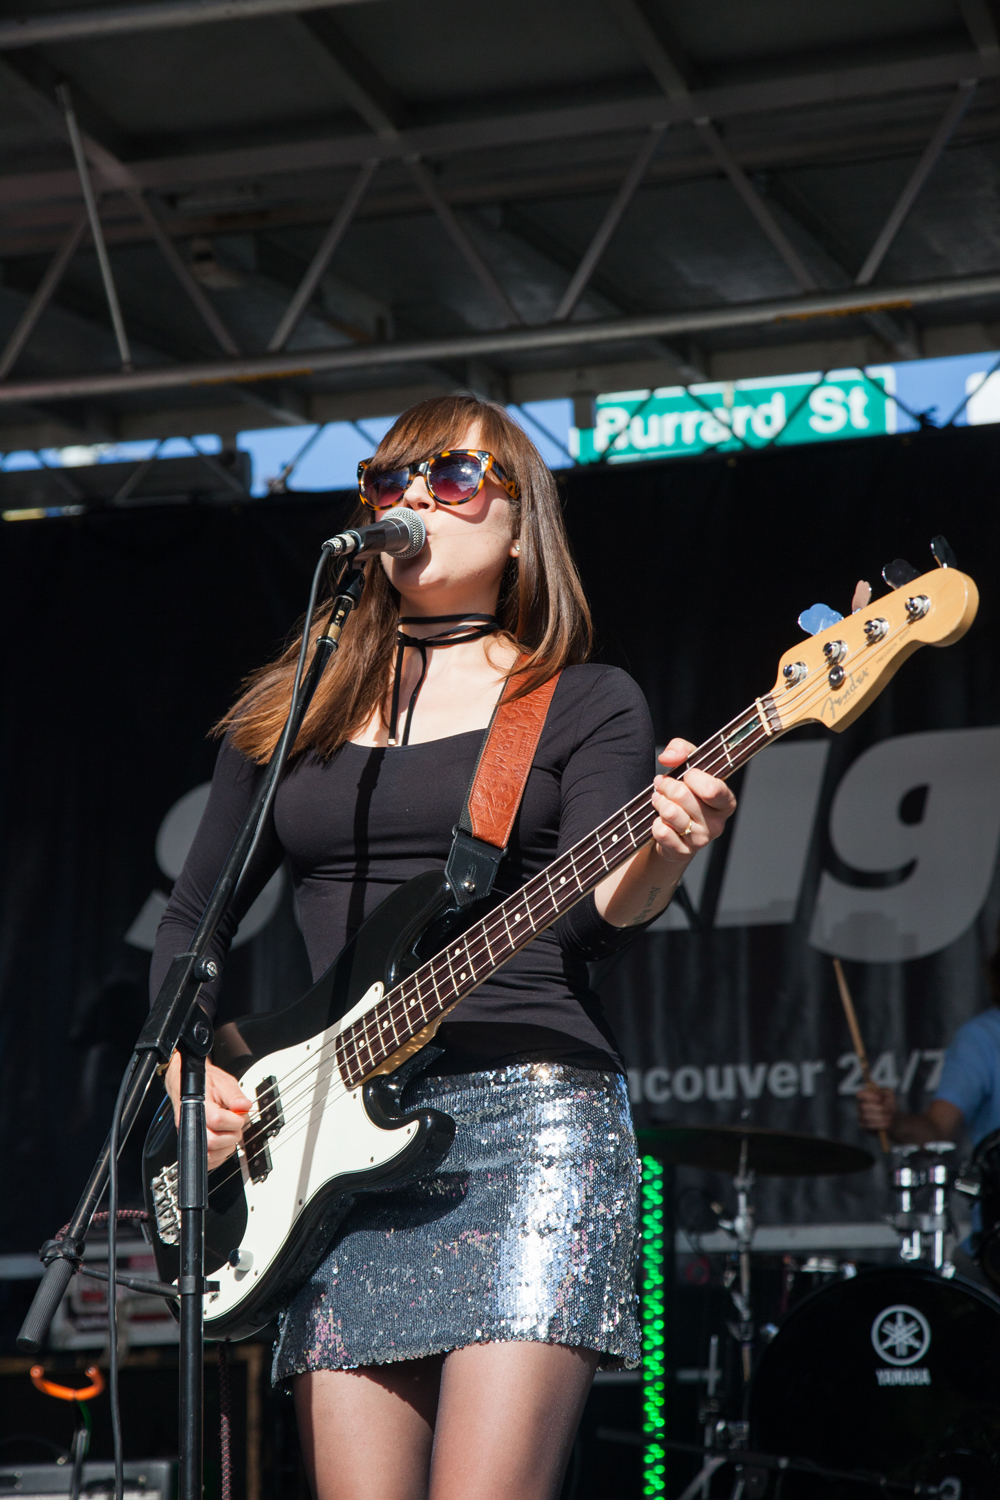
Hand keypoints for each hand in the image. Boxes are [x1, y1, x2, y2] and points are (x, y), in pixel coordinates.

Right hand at [164, 1053, 251, 1169]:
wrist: (184, 1084)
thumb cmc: (203, 1083)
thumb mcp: (222, 1082)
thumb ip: (234, 1095)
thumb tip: (245, 1106)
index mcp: (198, 1106)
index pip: (217, 1120)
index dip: (234, 1119)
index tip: (239, 1114)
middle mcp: (190, 1124)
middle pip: (213, 1141)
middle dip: (232, 1134)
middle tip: (235, 1123)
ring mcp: (190, 1137)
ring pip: (211, 1154)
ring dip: (227, 1145)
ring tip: (229, 1130)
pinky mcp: (193, 1146)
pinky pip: (208, 1161)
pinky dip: (220, 1154)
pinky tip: (224, 1140)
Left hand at [651, 738, 736, 863]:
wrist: (677, 829)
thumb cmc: (686, 794)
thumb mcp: (688, 766)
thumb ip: (682, 750)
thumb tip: (668, 757)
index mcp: (726, 802)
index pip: (712, 789)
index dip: (692, 777)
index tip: (686, 773)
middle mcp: (717, 823)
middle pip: (682, 796)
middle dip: (667, 785)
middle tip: (663, 784)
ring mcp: (700, 840)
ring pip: (669, 812)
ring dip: (658, 802)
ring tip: (660, 800)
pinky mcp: (683, 852)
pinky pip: (661, 831)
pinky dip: (655, 822)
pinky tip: (660, 820)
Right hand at [857, 1084, 896, 1134]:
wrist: (893, 1119)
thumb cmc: (889, 1104)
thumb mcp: (890, 1095)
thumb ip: (885, 1092)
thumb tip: (878, 1096)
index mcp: (864, 1096)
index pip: (859, 1094)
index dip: (868, 1096)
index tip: (879, 1099)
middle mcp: (860, 1106)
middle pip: (863, 1106)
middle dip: (877, 1109)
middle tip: (887, 1110)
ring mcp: (860, 1116)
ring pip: (866, 1117)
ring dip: (880, 1117)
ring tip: (889, 1117)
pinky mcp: (863, 1126)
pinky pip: (868, 1126)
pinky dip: (878, 1125)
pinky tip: (885, 1124)